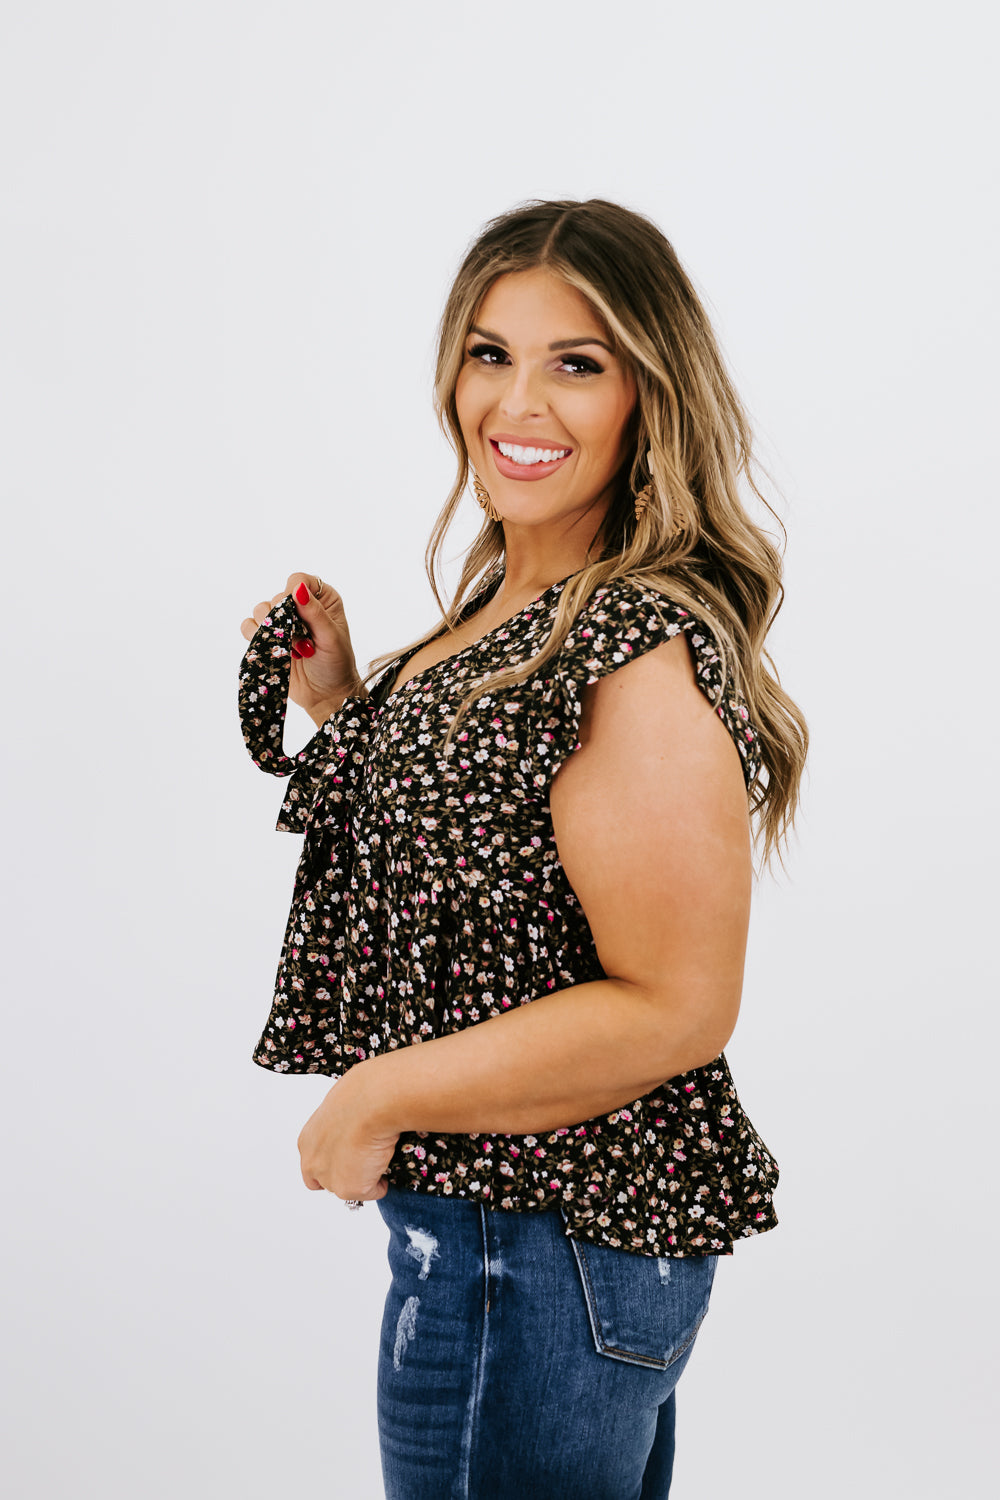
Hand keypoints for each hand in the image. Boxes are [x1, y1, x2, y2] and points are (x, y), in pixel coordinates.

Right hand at [240, 572, 364, 724]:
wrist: (326, 695)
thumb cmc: (336, 666)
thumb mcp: (330, 638)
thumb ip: (314, 613)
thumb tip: (298, 590)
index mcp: (322, 599)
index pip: (298, 580)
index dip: (293, 595)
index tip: (297, 616)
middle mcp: (301, 606)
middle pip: (276, 596)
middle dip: (285, 622)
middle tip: (302, 643)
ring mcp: (283, 622)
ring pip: (260, 610)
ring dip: (272, 632)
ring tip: (292, 650)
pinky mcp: (268, 637)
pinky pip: (248, 627)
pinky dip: (256, 638)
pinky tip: (275, 651)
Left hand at [297, 1064, 398, 1202]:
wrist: (373, 1100)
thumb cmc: (363, 1093)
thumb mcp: (344, 1107)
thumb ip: (342, 1124)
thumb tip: (357, 1126)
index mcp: (308, 1140)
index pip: (314, 1163)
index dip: (334, 1162)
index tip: (351, 1156)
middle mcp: (313, 1162)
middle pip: (327, 1182)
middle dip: (347, 1175)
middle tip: (367, 1160)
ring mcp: (329, 1178)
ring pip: (350, 1187)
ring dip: (364, 1178)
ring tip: (380, 1155)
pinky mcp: (350, 1188)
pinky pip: (373, 1191)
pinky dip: (383, 1182)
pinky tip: (388, 1160)